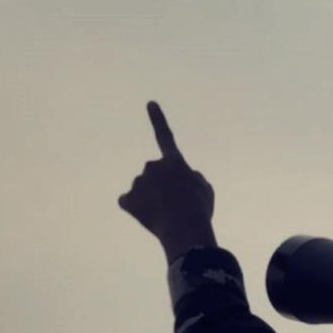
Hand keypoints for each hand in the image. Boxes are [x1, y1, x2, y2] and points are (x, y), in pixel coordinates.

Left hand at [118, 101, 216, 262]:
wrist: (184, 229)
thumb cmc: (199, 210)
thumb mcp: (205, 190)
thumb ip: (193, 178)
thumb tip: (183, 178)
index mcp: (174, 162)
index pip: (165, 136)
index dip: (158, 119)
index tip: (150, 103)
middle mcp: (152, 166)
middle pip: (156, 177)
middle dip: (162, 188)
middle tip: (177, 206)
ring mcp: (138, 182)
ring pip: (143, 191)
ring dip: (152, 201)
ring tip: (167, 215)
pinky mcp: (127, 199)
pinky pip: (129, 203)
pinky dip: (136, 210)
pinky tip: (149, 217)